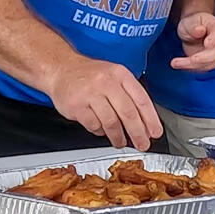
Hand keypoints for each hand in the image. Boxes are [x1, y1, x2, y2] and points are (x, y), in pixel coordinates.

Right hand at [47, 57, 162, 150]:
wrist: (60, 68)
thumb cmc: (89, 75)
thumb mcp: (113, 75)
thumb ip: (129, 94)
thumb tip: (145, 121)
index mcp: (120, 74)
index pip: (141, 99)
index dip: (151, 119)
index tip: (155, 132)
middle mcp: (106, 82)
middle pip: (128, 113)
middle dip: (138, 133)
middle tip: (143, 144)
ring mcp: (90, 93)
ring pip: (111, 122)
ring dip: (119, 137)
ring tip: (121, 142)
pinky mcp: (77, 106)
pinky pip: (94, 125)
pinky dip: (99, 132)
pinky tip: (101, 130)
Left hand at [169, 12, 214, 71]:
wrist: (190, 32)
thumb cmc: (191, 24)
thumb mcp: (189, 22)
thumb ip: (194, 26)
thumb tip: (199, 30)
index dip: (214, 39)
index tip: (207, 44)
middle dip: (204, 58)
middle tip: (191, 59)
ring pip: (210, 63)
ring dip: (193, 65)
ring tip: (176, 63)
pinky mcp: (210, 62)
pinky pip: (203, 68)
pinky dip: (191, 68)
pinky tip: (179, 64)